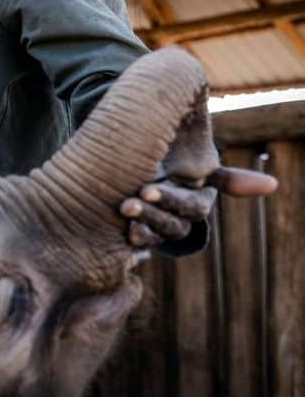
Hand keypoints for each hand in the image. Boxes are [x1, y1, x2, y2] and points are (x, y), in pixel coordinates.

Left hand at [119, 166, 277, 249]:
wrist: (146, 158)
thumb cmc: (174, 152)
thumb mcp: (197, 154)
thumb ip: (223, 162)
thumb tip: (272, 185)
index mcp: (199, 196)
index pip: (192, 207)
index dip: (171, 201)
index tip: (145, 191)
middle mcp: (183, 216)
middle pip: (173, 225)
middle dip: (152, 214)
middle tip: (129, 203)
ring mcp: (163, 226)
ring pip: (158, 235)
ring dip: (142, 226)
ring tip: (124, 211)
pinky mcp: (145, 232)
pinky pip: (144, 244)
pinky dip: (136, 241)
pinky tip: (124, 234)